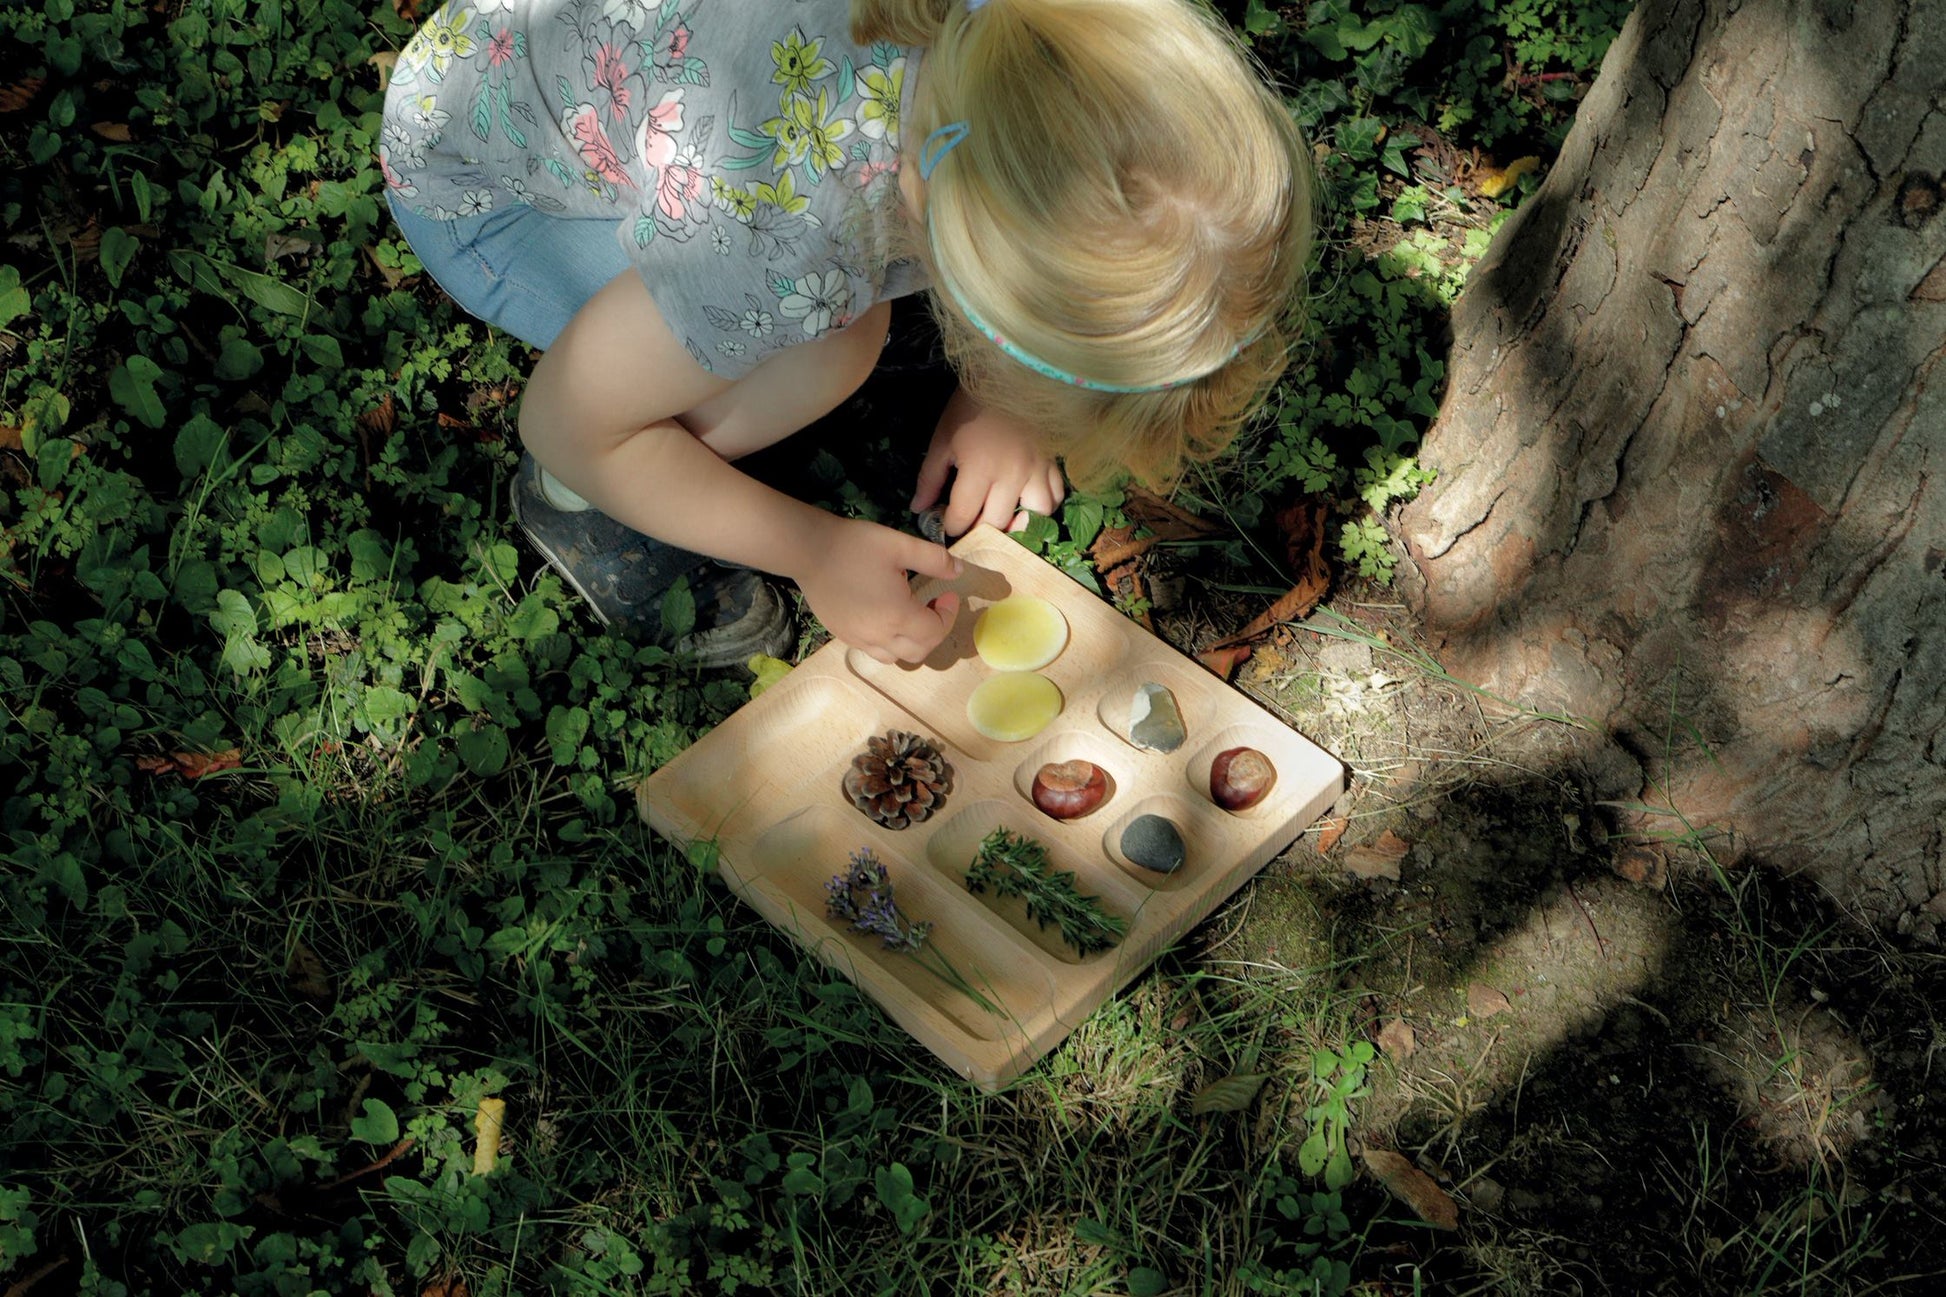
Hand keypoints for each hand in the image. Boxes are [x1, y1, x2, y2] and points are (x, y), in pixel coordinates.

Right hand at [792, 517, 962, 663]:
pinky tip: (885, 616)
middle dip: (934, 632)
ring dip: (911, 641)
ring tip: (910, 615)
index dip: (948, 615)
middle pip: (919, 652)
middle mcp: (879, 636)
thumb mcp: (900, 545)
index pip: (935, 632)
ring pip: (895, 657)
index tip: (947, 594)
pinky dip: (889, 642)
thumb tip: (959, 570)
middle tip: (933, 606)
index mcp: (898, 616)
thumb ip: (934, 560)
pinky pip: (873, 651)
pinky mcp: (843, 636)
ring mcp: (858, 639)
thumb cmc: (856, 545)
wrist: (809, 550)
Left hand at [911, 389, 1065, 538]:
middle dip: (979, 531)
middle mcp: (1011, 475)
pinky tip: (1028, 501)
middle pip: (996, 524)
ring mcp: (1036, 470)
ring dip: (1018, 523)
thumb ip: (930, 478)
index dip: (951, 525)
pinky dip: (1044, 505)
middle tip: (970, 525)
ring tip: (1004, 517)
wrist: (1006, 377)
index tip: (947, 522)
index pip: (963, 516)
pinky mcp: (1052, 463)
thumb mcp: (942, 440)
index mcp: (979, 468)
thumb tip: (919, 509)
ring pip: (1035, 516)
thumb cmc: (969, 409)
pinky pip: (1057, 496)